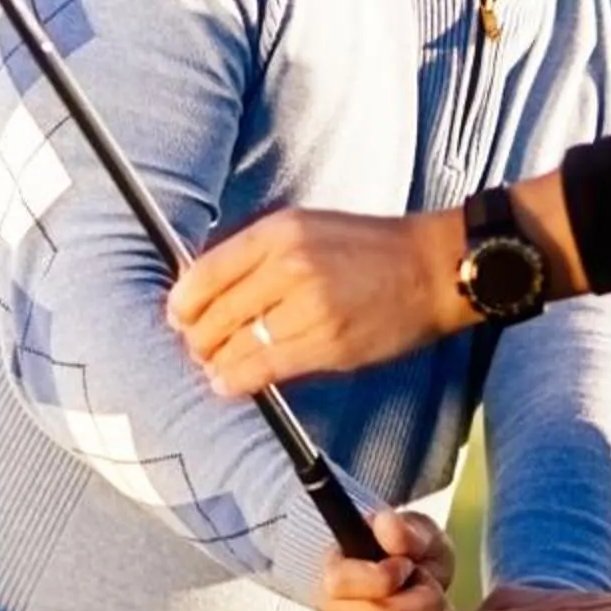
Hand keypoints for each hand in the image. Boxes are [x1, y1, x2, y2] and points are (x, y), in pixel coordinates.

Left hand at [169, 207, 471, 385]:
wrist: (431, 267)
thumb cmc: (371, 249)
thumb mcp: (308, 228)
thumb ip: (258, 255)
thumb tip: (207, 291)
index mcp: (279, 232)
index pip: (204, 273)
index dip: (182, 304)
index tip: (179, 317)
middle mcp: (288, 265)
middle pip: (214, 316)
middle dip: (198, 340)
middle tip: (199, 349)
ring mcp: (308, 306)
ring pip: (235, 347)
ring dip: (216, 363)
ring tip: (216, 369)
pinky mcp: (327, 343)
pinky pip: (264, 369)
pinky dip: (240, 380)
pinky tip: (233, 382)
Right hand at [317, 508, 476, 610]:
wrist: (423, 586)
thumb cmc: (414, 555)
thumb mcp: (419, 534)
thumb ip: (406, 530)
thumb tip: (386, 523)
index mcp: (337, 576)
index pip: (342, 585)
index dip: (382, 576)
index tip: (405, 565)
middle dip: (425, 603)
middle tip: (431, 586)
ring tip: (442, 607)